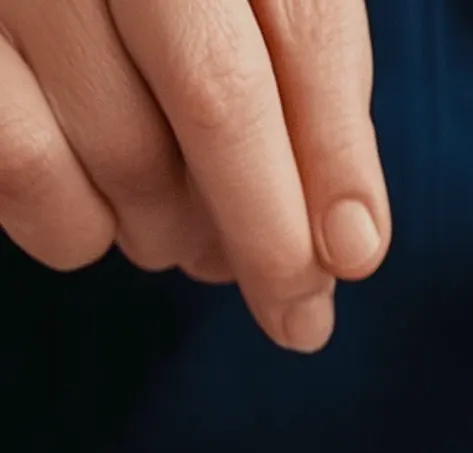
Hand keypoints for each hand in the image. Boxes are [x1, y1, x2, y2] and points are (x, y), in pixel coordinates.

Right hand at [0, 0, 390, 348]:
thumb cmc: (182, 6)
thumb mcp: (258, 7)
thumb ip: (313, 91)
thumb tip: (350, 245)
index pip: (304, 26)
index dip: (337, 156)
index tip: (353, 256)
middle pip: (218, 94)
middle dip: (272, 235)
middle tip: (297, 315)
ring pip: (127, 153)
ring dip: (177, 235)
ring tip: (191, 235)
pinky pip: (30, 174)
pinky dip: (80, 228)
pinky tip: (105, 215)